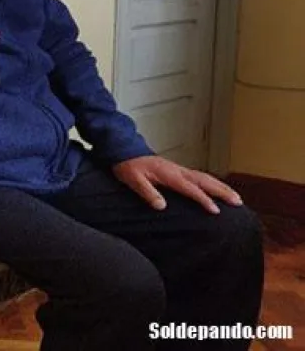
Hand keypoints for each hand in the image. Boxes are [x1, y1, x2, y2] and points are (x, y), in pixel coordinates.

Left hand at [112, 156, 242, 213]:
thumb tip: (161, 206)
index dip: (203, 199)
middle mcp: (178, 171)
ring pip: (205, 178)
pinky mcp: (178, 171)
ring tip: (236, 198)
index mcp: (169, 174)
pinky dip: (212, 183)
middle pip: (205, 181)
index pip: (190, 188)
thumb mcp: (133, 180)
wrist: (124, 151)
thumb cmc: (128, 166)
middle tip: (238, 202)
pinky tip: (218, 190)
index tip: (216, 210)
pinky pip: (200, 177)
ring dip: (221, 187)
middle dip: (222, 191)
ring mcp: (179, 170)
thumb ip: (147, 192)